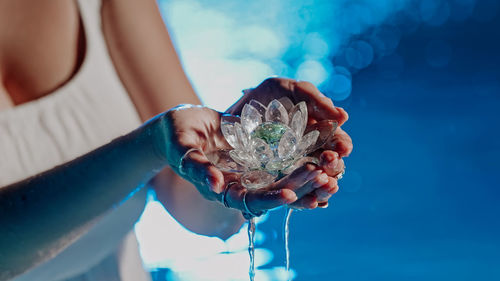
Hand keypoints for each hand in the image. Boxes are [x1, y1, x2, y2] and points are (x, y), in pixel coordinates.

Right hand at [153, 104, 334, 215]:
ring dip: (308, 170)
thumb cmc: (176, 137)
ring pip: (285, 173)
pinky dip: (303, 151)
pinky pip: (285, 153)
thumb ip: (197, 168)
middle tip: (321, 174)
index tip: (289, 194)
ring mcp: (254, 167)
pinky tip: (322, 144)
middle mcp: (243, 182)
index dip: (270, 199)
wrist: (182, 123)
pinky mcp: (261, 150)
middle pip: (275, 189)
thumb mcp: (183, 150)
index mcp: (224, 189)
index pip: (250, 202)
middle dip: (299, 183)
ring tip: (331, 163)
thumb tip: (217, 186)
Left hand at [227, 78, 352, 208]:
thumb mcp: (289, 90)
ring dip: (324, 187)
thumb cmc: (266, 98)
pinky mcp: (276, 185)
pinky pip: (294, 198)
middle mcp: (310, 154)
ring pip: (316, 184)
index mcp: (319, 133)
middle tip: (329, 161)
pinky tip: (311, 202)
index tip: (342, 147)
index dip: (342, 145)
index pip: (337, 142)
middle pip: (330, 166)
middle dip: (333, 165)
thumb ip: (315, 100)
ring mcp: (294, 171)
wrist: (233, 115)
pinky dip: (305, 201)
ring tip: (326, 185)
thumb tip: (343, 117)